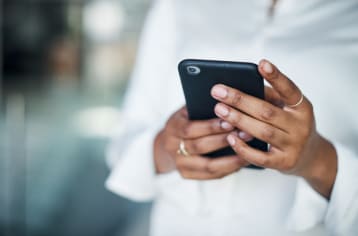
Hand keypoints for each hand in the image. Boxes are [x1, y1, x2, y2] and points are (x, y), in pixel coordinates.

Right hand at [154, 107, 248, 178]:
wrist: (168, 143)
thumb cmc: (185, 121)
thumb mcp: (187, 110)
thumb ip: (201, 108)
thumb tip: (228, 103)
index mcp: (172, 128)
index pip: (190, 129)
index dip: (210, 127)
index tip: (231, 121)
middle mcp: (172, 148)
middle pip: (200, 146)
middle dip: (224, 140)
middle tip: (246, 133)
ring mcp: (180, 164)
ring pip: (208, 165)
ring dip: (231, 157)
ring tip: (249, 149)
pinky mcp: (188, 175)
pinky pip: (212, 175)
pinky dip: (229, 169)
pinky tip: (242, 161)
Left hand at [211, 59, 336, 197]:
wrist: (311, 157)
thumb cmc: (291, 126)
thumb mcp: (287, 109)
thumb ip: (268, 98)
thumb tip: (240, 85)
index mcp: (302, 107)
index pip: (289, 90)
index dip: (276, 77)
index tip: (261, 64)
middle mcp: (301, 126)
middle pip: (267, 111)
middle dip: (240, 100)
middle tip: (218, 91)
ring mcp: (294, 146)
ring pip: (263, 132)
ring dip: (239, 120)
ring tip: (219, 110)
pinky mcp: (284, 163)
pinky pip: (261, 157)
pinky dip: (244, 148)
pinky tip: (230, 137)